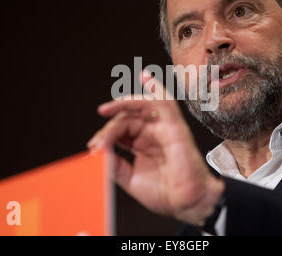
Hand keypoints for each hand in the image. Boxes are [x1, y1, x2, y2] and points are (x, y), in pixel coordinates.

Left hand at [87, 71, 224, 225]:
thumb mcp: (130, 178)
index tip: (93, 149)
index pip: (120, 130)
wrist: (187, 203)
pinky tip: (145, 77)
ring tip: (105, 109)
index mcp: (143, 144)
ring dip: (122, 105)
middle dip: (109, 129)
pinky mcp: (175, 127)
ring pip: (140, 107)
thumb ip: (114, 163)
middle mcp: (153, 133)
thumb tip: (97, 152)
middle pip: (126, 118)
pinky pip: (165, 103)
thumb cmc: (166, 193)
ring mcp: (164, 128)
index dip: (105, 136)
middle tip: (97, 144)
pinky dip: (156, 88)